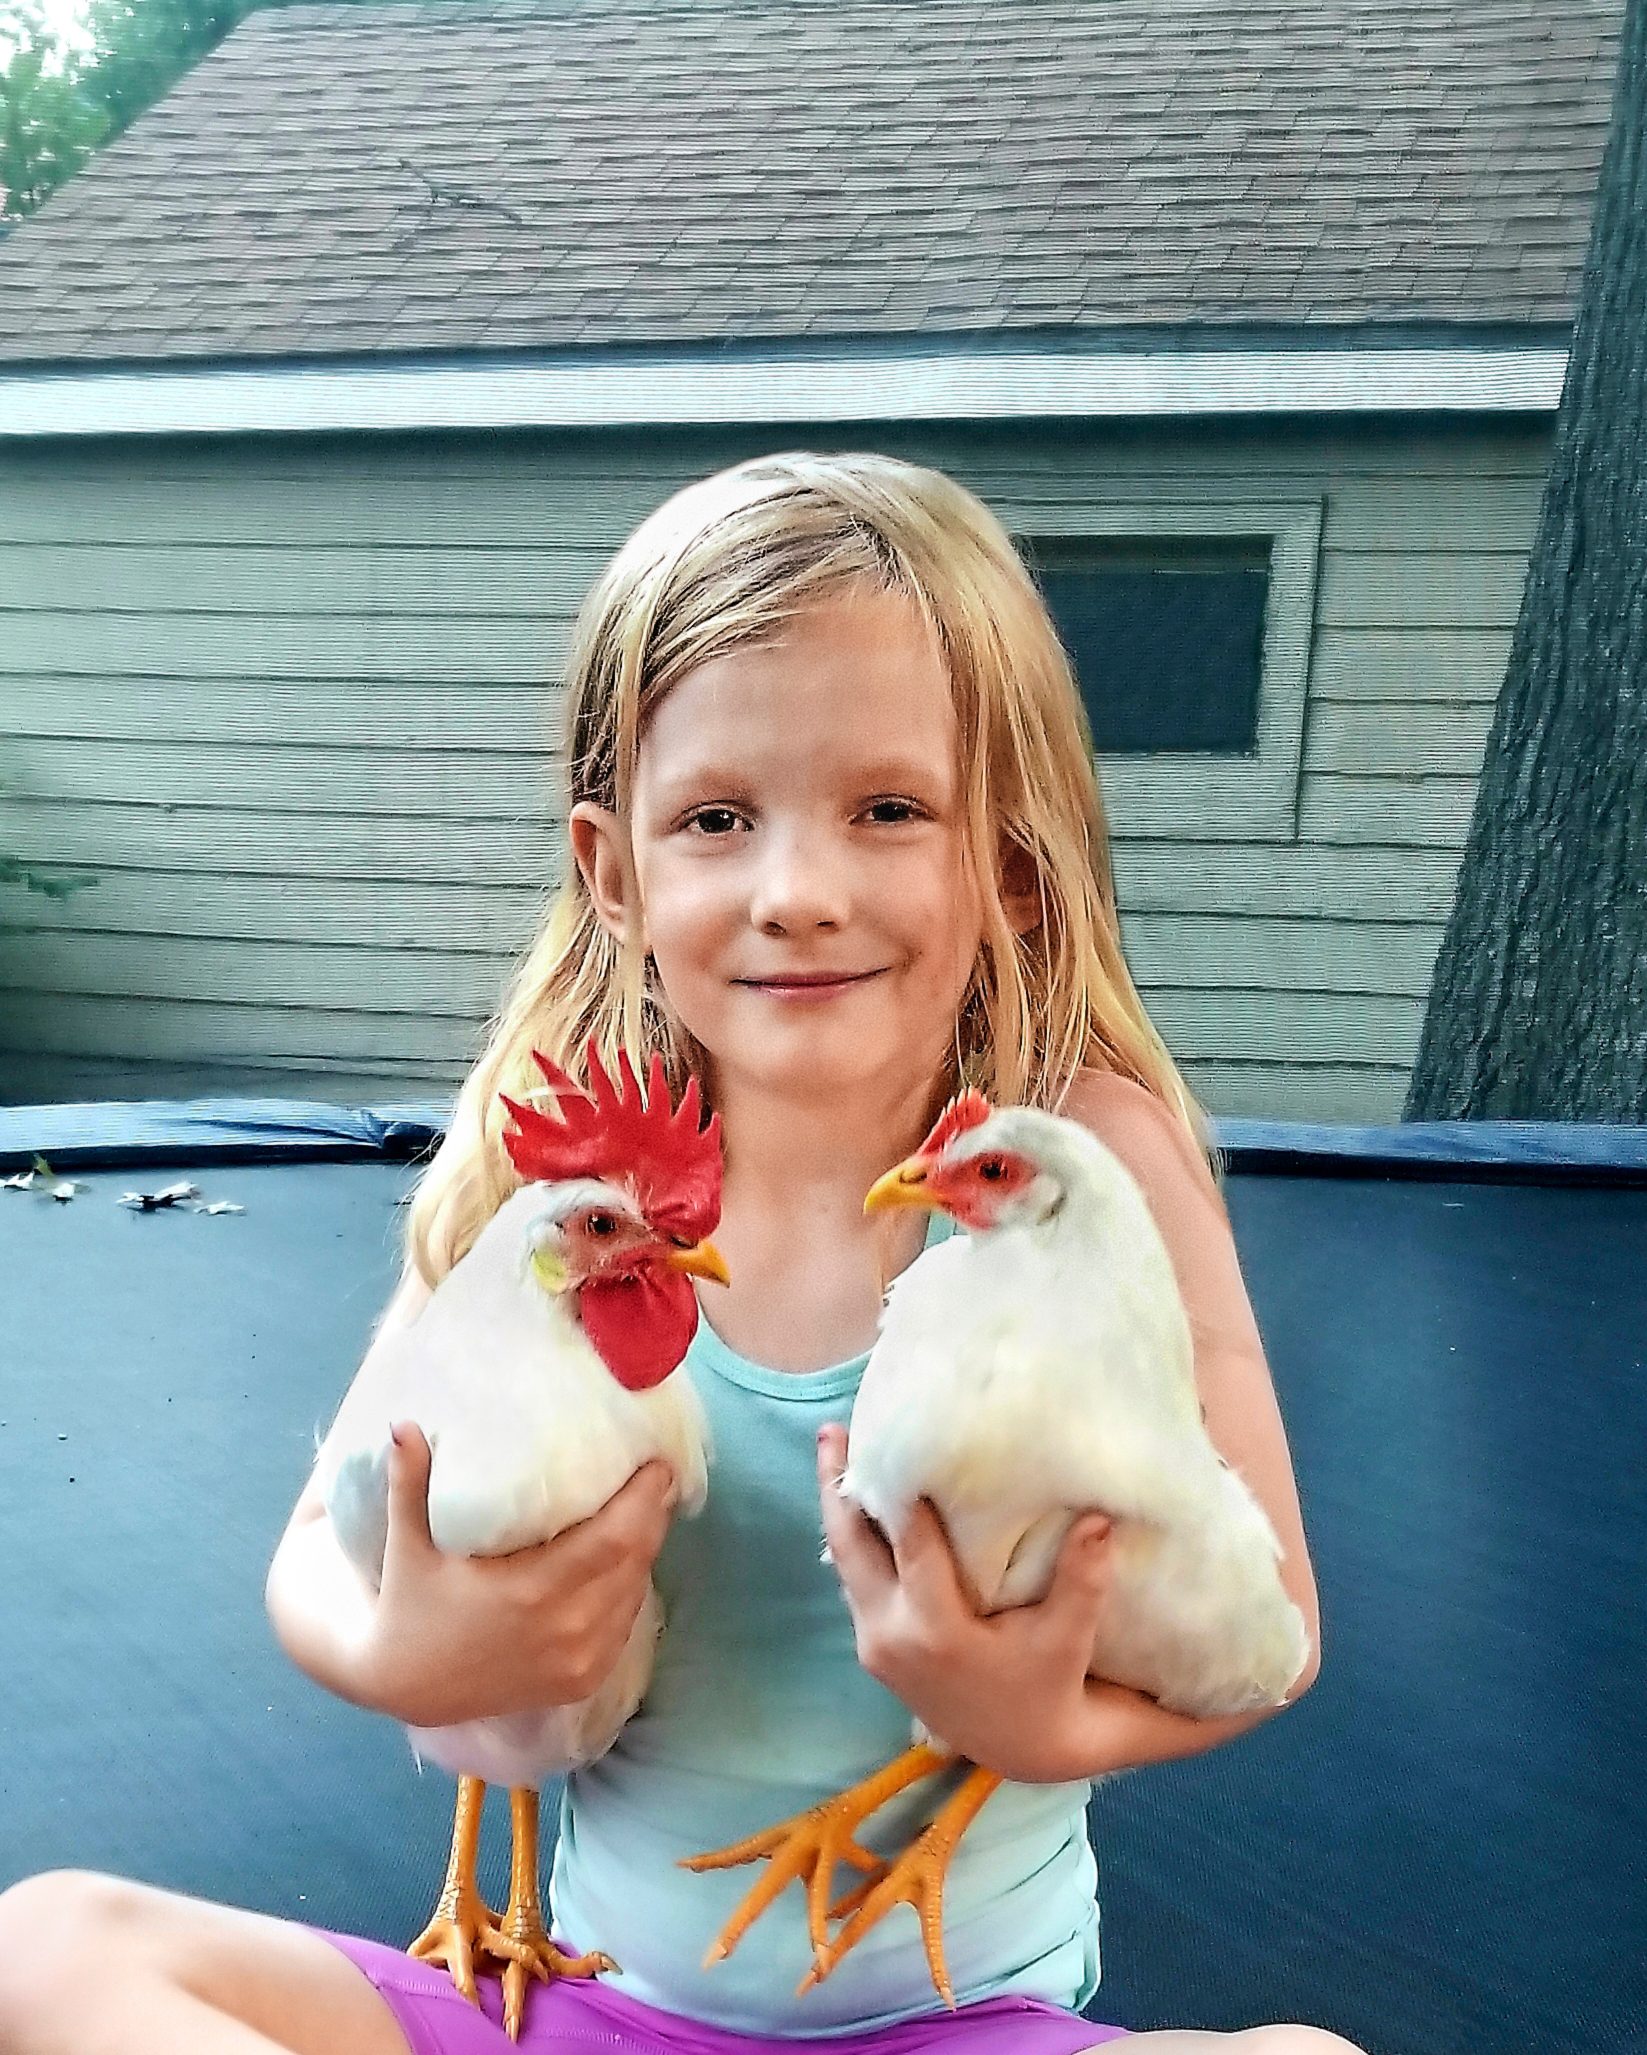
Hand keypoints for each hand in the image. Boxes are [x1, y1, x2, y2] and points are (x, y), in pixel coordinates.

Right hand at [360, 1423, 678, 1727]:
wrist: (407, 1689)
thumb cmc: (410, 1608)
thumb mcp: (408, 1545)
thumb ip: (409, 1484)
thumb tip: (404, 1424)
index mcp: (532, 1591)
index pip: (615, 1539)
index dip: (644, 1500)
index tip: (656, 1463)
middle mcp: (566, 1628)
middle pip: (636, 1561)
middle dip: (653, 1516)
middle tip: (656, 1476)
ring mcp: (579, 1661)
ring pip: (634, 1593)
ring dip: (645, 1551)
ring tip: (648, 1509)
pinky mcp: (582, 1681)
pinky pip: (623, 1625)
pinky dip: (630, 1589)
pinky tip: (628, 1562)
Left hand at [816, 1423, 1114, 1783]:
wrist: (1024, 1751)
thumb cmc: (1050, 1686)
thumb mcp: (1069, 1637)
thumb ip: (1083, 1579)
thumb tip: (1099, 1516)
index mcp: (936, 1633)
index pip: (911, 1547)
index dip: (903, 1493)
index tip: (899, 1437)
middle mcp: (892, 1637)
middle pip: (850, 1548)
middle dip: (839, 1486)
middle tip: (833, 1428)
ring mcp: (875, 1645)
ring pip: (843, 1563)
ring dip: (839, 1508)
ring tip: (835, 1447)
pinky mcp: (873, 1649)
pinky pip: (852, 1581)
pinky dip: (853, 1539)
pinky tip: (859, 1503)